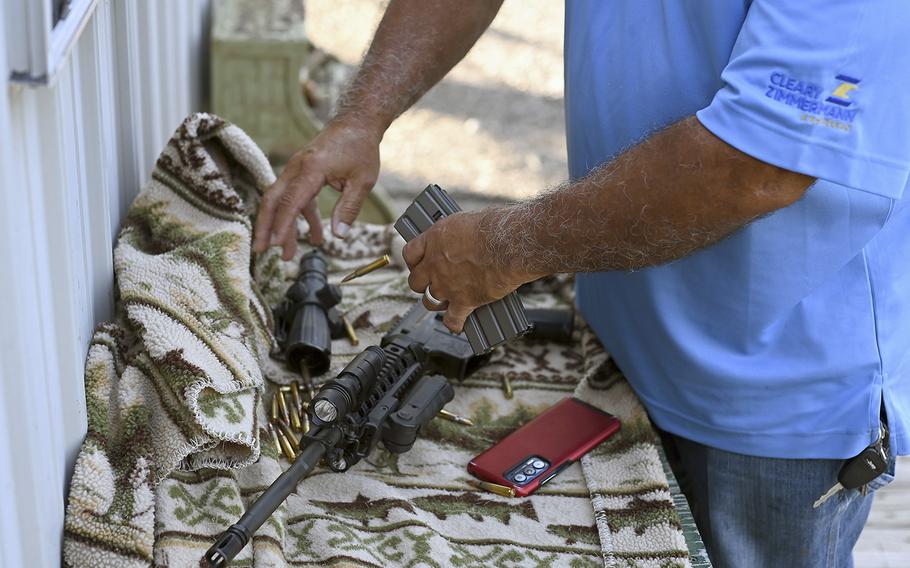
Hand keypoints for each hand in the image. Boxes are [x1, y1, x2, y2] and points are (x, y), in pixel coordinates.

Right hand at [253, 117, 381, 258]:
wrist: (356, 123)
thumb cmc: (360, 149)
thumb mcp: (363, 180)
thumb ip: (349, 208)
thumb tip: (339, 235)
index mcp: (312, 169)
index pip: (291, 201)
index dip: (282, 224)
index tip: (275, 244)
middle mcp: (297, 168)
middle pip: (272, 200)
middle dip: (265, 226)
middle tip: (260, 250)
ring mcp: (296, 170)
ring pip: (281, 201)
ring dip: (282, 227)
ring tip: (287, 254)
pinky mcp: (301, 174)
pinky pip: (295, 198)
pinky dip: (300, 217)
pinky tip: (315, 236)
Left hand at [402, 211, 533, 332]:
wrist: (510, 244)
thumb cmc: (495, 228)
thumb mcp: (466, 222)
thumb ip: (455, 236)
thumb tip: (460, 240)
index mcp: (434, 240)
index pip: (410, 253)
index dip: (414, 261)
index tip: (419, 263)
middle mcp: (435, 264)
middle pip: (416, 281)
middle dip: (423, 283)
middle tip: (433, 282)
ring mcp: (447, 285)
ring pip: (430, 302)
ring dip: (437, 302)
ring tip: (446, 300)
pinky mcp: (463, 301)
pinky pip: (452, 320)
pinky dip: (455, 323)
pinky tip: (458, 322)